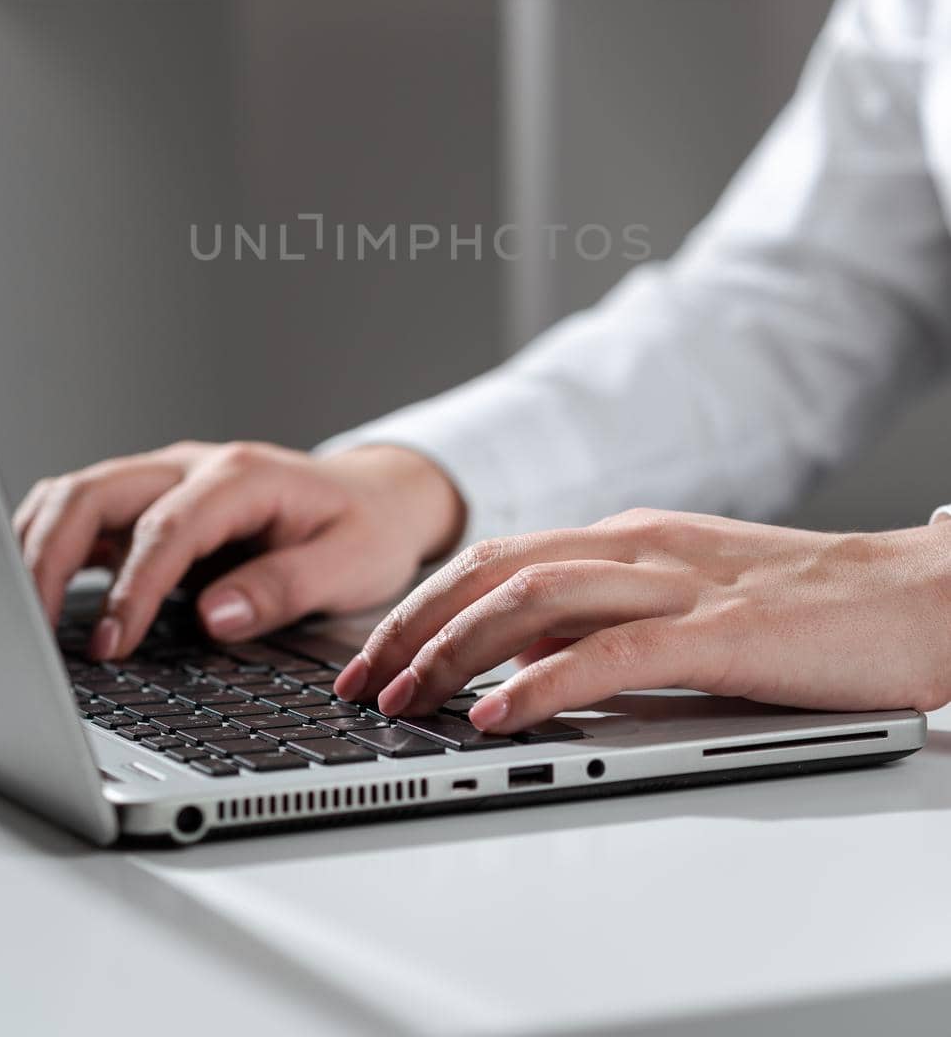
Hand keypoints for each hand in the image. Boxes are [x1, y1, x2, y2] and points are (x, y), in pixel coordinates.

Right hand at [14, 442, 463, 659]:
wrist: (375, 498)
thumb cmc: (364, 531)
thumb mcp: (348, 565)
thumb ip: (281, 588)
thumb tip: (213, 616)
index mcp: (241, 477)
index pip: (166, 528)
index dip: (132, 589)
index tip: (112, 646)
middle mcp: (191, 467)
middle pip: (94, 493)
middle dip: (50, 559)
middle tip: (33, 633)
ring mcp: (164, 480)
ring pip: (74, 494)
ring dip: (37, 547)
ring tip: (22, 618)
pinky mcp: (149, 504)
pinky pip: (81, 513)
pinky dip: (49, 546)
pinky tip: (39, 595)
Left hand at [334, 510, 950, 728]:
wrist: (926, 596)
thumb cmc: (818, 610)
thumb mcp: (695, 603)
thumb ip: (617, 618)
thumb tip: (533, 662)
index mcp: (631, 537)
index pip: (500, 558)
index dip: (426, 603)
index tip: (375, 654)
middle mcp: (641, 546)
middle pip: (494, 571)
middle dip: (412, 626)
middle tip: (358, 684)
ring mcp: (681, 583)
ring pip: (534, 601)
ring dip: (453, 653)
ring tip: (401, 703)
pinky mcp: (724, 631)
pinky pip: (611, 652)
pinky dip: (541, 683)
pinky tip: (495, 714)